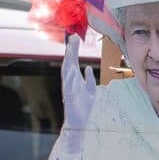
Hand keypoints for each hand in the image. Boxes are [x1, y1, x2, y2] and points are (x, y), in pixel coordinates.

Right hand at [61, 35, 95, 154]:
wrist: (79, 123)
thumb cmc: (84, 107)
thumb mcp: (91, 91)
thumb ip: (89, 79)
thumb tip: (88, 68)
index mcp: (75, 79)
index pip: (73, 61)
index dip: (73, 49)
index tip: (75, 37)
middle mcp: (70, 82)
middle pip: (69, 62)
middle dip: (71, 50)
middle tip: (73, 37)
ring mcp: (69, 88)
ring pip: (67, 71)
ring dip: (69, 60)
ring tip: (71, 49)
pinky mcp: (70, 97)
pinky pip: (69, 85)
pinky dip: (70, 77)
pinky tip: (73, 69)